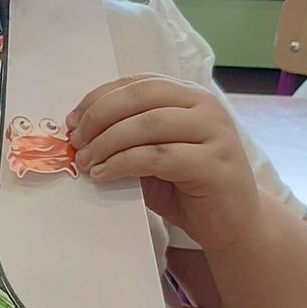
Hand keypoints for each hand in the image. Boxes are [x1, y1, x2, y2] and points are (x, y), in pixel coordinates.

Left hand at [66, 75, 261, 251]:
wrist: (234, 224)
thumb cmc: (188, 188)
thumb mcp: (152, 157)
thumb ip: (127, 139)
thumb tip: (79, 134)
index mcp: (189, 96)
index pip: (137, 84)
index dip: (99, 99)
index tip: (72, 121)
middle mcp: (205, 106)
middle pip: (140, 97)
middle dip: (99, 117)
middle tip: (76, 142)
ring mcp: (215, 133)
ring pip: (148, 124)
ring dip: (107, 142)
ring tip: (85, 162)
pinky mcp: (215, 163)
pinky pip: (158, 156)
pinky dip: (123, 163)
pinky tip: (104, 175)